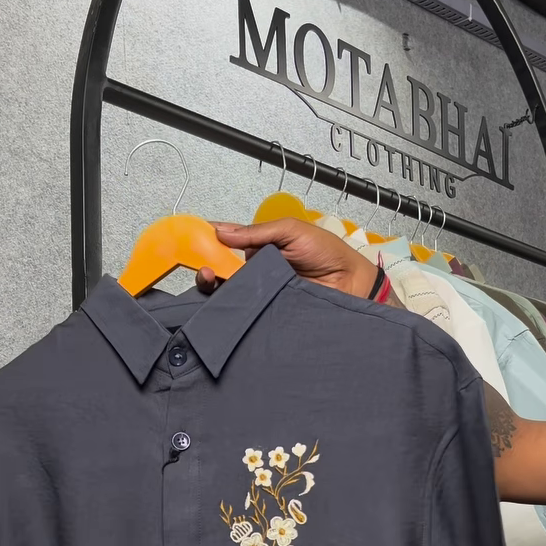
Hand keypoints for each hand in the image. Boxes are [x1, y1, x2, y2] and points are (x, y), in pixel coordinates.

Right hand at [195, 219, 378, 298]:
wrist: (351, 283)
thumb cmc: (326, 252)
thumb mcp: (290, 231)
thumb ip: (256, 232)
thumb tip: (221, 231)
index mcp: (260, 248)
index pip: (228, 245)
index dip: (209, 244)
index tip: (193, 241)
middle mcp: (257, 272)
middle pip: (223, 272)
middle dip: (207, 270)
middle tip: (205, 271)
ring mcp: (261, 295)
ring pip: (231, 294)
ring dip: (216, 289)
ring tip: (211, 282)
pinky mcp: (268, 314)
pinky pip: (246, 312)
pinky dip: (233, 309)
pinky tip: (225, 305)